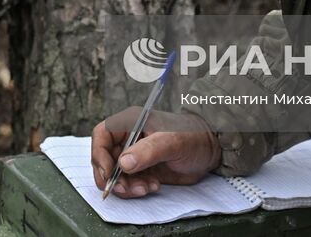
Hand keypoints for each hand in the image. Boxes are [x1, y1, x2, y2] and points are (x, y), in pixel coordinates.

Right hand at [90, 108, 221, 198]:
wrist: (211, 149)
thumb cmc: (193, 136)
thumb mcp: (172, 142)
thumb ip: (148, 151)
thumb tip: (123, 163)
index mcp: (131, 122)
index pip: (102, 135)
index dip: (100, 154)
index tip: (109, 174)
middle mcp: (128, 137)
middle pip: (105, 158)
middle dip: (112, 176)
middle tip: (125, 189)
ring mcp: (134, 154)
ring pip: (115, 174)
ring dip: (125, 186)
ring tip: (146, 188)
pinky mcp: (141, 169)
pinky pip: (128, 182)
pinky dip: (135, 189)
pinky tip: (153, 186)